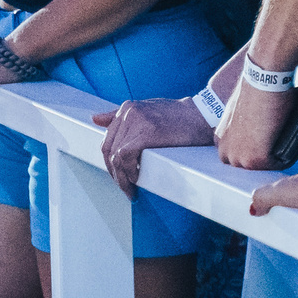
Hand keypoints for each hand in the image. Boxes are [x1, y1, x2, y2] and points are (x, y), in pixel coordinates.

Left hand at [92, 96, 211, 198]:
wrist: (202, 116)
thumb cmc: (178, 117)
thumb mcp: (147, 110)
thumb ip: (120, 116)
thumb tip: (95, 118)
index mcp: (127, 108)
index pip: (108, 140)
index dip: (110, 162)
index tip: (119, 177)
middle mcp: (128, 112)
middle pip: (108, 149)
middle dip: (114, 173)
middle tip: (125, 188)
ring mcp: (137, 120)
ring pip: (115, 156)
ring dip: (121, 177)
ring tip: (131, 190)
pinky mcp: (147, 132)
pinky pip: (125, 156)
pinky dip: (128, 172)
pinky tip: (138, 179)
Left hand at [213, 80, 294, 170]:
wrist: (262, 81)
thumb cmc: (255, 89)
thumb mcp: (242, 113)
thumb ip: (245, 127)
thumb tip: (261, 134)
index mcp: (220, 139)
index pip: (239, 155)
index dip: (256, 150)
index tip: (271, 145)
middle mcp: (226, 152)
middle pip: (252, 165)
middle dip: (268, 157)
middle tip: (285, 147)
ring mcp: (241, 158)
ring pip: (266, 167)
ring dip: (280, 158)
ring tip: (294, 145)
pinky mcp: (257, 160)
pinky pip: (280, 164)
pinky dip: (292, 156)